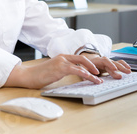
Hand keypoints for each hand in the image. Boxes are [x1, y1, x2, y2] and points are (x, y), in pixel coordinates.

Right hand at [5, 54, 126, 89]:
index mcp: (64, 57)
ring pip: (83, 63)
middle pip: (85, 58)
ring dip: (94, 71)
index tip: (102, 70)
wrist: (28, 75)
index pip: (82, 58)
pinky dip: (85, 74)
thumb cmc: (41, 75)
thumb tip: (77, 75)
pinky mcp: (60, 67)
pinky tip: (92, 79)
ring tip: (102, 78)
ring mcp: (62, 61)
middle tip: (107, 71)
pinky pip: (76, 70)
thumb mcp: (56, 71)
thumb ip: (66, 70)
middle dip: (99, 64)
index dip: (93, 63)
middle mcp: (64, 57)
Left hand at [82, 54, 131, 78]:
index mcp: (97, 61)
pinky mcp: (111, 64)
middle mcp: (104, 60)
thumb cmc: (86, 65)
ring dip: (123, 67)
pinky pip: (118, 63)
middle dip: (120, 67)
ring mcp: (108, 62)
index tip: (115, 69)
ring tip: (129, 71)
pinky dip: (124, 65)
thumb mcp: (84, 69)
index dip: (110, 64)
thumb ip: (87, 74)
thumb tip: (92, 79)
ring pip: (117, 63)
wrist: (87, 59)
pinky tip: (128, 68)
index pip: (105, 61)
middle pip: (113, 62)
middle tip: (126, 72)